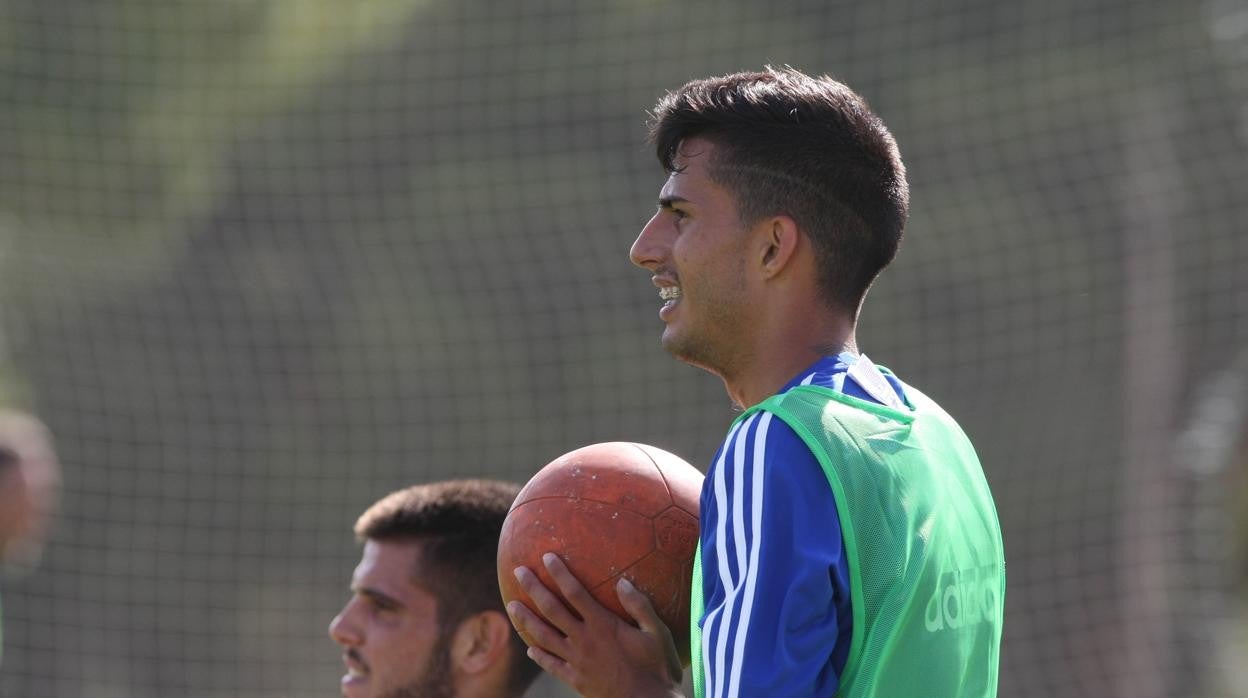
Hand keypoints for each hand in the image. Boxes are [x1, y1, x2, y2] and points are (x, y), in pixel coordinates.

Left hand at [507, 552, 684, 697]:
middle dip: (533, 588)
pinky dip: (539, 655)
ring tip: (511, 605)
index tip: (547, 557)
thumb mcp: (657, 633)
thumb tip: (622, 582)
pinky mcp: (575, 680)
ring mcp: (577, 661)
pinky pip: (551, 665)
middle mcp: (584, 640)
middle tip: (519, 570)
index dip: (560, 574)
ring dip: (526, 619)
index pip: (575, 593)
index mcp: (603, 625)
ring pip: (543, 636)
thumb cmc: (658, 668)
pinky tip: (530, 649)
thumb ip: (640, 606)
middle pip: (551, 610)